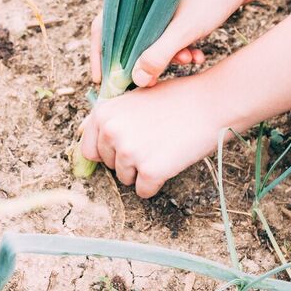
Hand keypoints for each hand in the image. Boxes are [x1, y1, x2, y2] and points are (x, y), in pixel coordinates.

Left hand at [80, 73, 225, 197]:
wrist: (210, 103)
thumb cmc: (176, 99)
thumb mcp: (134, 99)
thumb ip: (110, 118)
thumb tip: (80, 133)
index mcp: (104, 113)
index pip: (89, 150)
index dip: (109, 151)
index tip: (127, 145)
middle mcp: (111, 132)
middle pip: (110, 165)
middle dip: (129, 159)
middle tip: (154, 139)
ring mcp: (129, 152)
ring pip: (126, 179)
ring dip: (144, 170)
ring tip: (164, 146)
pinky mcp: (149, 170)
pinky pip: (144, 191)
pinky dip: (157, 182)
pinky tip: (170, 160)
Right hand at [90, 0, 268, 86]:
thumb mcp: (185, 27)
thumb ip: (158, 55)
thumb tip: (136, 80)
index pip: (104, 24)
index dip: (101, 54)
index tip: (104, 80)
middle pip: (128, 34)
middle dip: (142, 60)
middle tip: (150, 81)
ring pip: (152, 36)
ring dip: (167, 55)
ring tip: (188, 61)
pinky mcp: (180, 4)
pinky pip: (171, 32)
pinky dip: (181, 46)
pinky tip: (198, 55)